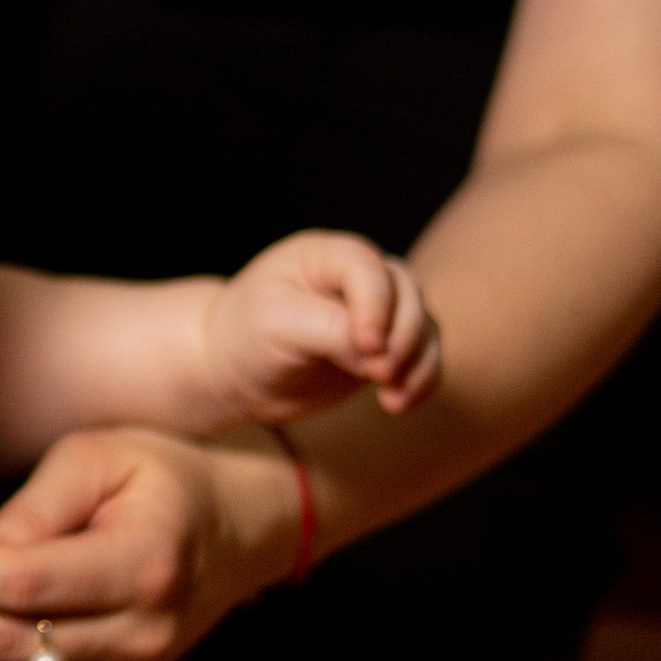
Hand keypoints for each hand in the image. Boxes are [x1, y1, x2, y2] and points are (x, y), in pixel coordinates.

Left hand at [202, 231, 438, 424]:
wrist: (238, 373)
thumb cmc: (247, 336)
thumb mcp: (278, 325)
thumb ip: (330, 330)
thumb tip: (378, 356)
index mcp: (326, 255)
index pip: (367, 269)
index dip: (375, 307)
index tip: (367, 348)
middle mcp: (358, 276)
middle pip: (406, 293)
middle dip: (402, 336)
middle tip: (379, 376)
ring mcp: (376, 311)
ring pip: (422, 324)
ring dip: (417, 362)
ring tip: (393, 400)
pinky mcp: (385, 346)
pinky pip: (422, 357)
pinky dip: (422, 379)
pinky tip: (400, 405)